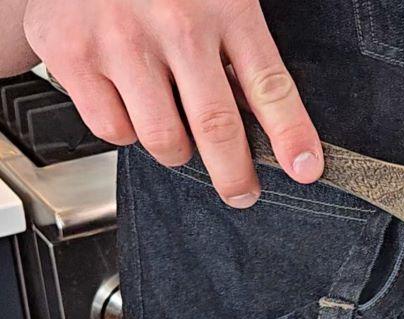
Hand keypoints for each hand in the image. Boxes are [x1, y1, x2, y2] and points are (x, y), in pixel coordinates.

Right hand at [23, 0, 320, 206]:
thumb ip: (237, 47)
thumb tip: (261, 118)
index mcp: (224, 5)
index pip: (270, 86)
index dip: (292, 137)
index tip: (306, 169)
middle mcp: (174, 24)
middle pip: (217, 128)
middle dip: (235, 175)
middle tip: (242, 191)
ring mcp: (121, 41)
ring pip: (164, 139)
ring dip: (177, 150)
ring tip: (177, 130)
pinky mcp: (72, 55)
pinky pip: (113, 129)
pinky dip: (126, 130)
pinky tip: (130, 103)